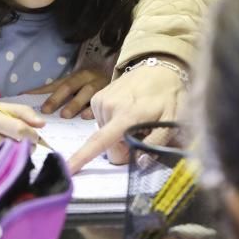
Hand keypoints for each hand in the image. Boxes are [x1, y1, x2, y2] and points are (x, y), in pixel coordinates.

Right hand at [0, 103, 45, 171]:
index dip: (32, 134)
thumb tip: (42, 124)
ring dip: (17, 156)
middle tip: (19, 142)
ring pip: (13, 160)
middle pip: (19, 147)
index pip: (19, 130)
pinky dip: (7, 165)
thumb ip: (22, 112)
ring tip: (7, 149)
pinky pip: (3, 170)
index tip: (33, 135)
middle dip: (26, 146)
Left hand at [25, 68, 109, 118]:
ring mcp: (98, 84)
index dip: (39, 90)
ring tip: (65, 115)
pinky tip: (86, 117)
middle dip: (56, 98)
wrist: (126, 76)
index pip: (54, 84)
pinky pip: (102, 100)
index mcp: (74, 76)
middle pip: (68, 86)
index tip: (25, 98)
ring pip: (85, 92)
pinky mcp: (111, 92)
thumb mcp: (79, 86)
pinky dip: (93, 108)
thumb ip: (63, 94)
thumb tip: (37, 102)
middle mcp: (85, 78)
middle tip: (46, 110)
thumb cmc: (96, 85)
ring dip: (74, 104)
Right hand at [67, 61, 185, 173]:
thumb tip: (139, 161)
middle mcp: (108, 108)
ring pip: (104, 136)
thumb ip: (155, 144)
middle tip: (141, 133)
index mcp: (126, 116)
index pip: (100, 141)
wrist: (157, 69)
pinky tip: (126, 112)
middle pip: (108, 146)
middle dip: (123, 147)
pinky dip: (113, 124)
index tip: (67, 169)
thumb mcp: (171, 121)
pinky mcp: (97, 98)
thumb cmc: (167, 97)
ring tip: (135, 118)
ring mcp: (100, 101)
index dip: (82, 157)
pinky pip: (102, 124)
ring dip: (118, 134)